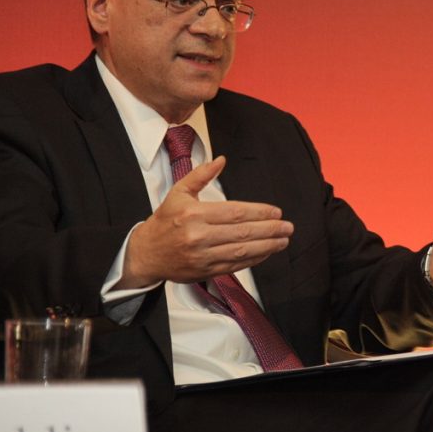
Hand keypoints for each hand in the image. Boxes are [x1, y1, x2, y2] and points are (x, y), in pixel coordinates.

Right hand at [118, 156, 292, 287]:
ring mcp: (202, 256)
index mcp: (194, 214)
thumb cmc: (164, 221)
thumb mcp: (178, 193)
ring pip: (241, 251)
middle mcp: (198, 236)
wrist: (145, 254)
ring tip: (283, 240)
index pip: (235, 213)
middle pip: (242, 232)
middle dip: (269, 230)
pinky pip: (235, 265)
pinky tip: (267, 252)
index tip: (276, 212)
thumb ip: (201, 175)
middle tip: (287, 227)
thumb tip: (221, 160)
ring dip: (267, 246)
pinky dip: (254, 259)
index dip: (259, 212)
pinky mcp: (205, 271)